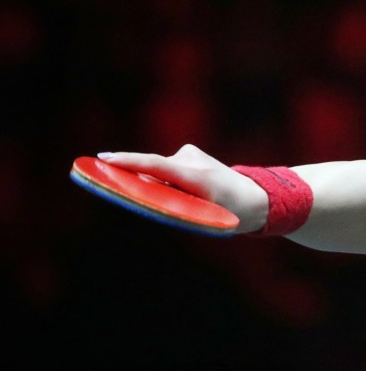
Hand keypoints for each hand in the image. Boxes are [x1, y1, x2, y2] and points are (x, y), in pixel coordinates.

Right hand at [98, 144, 269, 231]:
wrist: (255, 198)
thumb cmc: (230, 212)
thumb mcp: (202, 217)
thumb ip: (173, 204)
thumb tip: (144, 191)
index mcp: (197, 176)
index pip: (157, 165)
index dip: (129, 162)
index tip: (104, 158)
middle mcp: (193, 160)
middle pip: (152, 169)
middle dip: (133, 177)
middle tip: (107, 176)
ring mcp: (191, 153)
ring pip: (160, 170)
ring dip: (158, 183)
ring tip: (183, 198)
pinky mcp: (189, 153)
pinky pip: (167, 168)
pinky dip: (165, 179)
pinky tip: (181, 190)